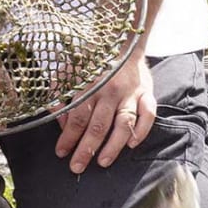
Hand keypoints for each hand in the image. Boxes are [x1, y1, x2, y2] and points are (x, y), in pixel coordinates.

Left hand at [53, 53, 155, 173]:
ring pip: (123, 124)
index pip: (77, 118)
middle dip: (86, 149)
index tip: (61, 152)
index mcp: (89, 86)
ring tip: (103, 162)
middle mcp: (111, 91)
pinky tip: (132, 144)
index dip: (68, 137)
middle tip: (77, 166)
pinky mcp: (147, 92)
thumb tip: (59, 120)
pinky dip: (142, 130)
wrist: (123, 41)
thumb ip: (60, 94)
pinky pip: (148, 113)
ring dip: (113, 145)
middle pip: (98, 126)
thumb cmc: (94, 61)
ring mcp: (131, 93)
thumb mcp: (70, 71)